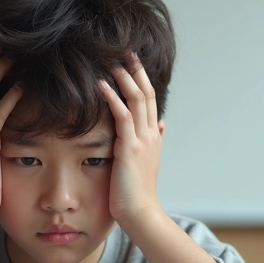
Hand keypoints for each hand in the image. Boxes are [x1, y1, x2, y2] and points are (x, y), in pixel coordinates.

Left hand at [98, 54, 165, 227]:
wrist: (141, 213)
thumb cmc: (138, 193)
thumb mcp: (148, 162)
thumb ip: (153, 140)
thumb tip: (161, 125)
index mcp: (153, 136)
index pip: (150, 99)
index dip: (142, 78)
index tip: (132, 60)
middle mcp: (151, 134)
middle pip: (146, 93)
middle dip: (135, 70)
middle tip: (125, 49)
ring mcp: (142, 140)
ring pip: (136, 99)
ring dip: (124, 77)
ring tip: (112, 59)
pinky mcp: (129, 148)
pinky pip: (122, 116)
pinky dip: (113, 98)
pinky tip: (102, 84)